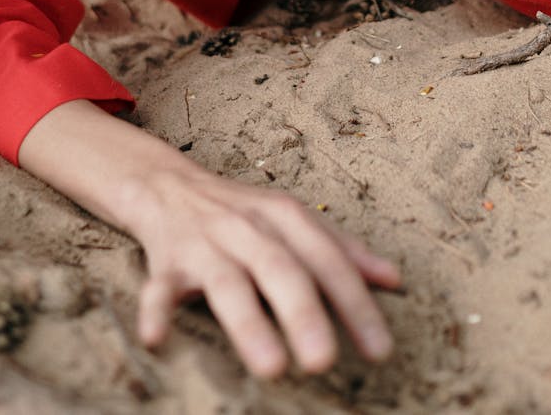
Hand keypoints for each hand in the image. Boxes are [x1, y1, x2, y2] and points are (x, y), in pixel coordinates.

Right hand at [119, 156, 399, 378]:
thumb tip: (394, 280)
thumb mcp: (294, 222)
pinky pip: (159, 287)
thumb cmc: (242, 213)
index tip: (380, 350)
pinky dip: (155, 311)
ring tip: (272, 367)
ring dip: (248, 323)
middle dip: (303, 313)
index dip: (355, 303)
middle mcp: (247, 227)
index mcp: (284, 217)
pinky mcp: (166, 262)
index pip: (327, 259)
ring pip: (227, 282)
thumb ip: (342, 250)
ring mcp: (205, 244)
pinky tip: (157, 340)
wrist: (167, 184)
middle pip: (279, 267)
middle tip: (324, 361)